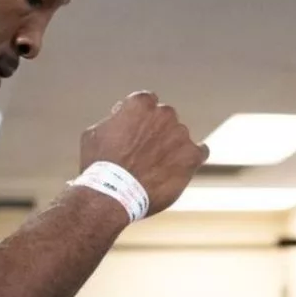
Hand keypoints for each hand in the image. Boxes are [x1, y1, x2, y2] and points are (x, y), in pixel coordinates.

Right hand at [79, 91, 207, 215]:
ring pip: (180, 136)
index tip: (136, 131)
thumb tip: (121, 116)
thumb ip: (114, 120)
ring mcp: (180, 134)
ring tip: (156, 169)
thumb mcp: (94, 133)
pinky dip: (192, 158)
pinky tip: (181, 168)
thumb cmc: (99, 165)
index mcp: (141, 103)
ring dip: (172, 147)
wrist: (113, 193)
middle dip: (158, 132)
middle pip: (165, 119)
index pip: (148, 103)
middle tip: (145, 153)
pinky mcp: (192, 156)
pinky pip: (200, 152)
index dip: (141, 118)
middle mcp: (164, 113)